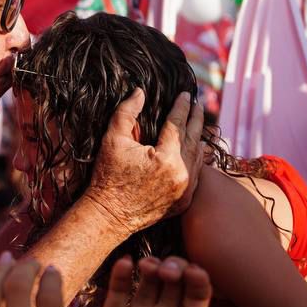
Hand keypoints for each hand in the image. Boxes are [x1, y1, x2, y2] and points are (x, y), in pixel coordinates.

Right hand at [77, 256, 213, 306]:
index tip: (195, 273)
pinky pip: (118, 293)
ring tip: (148, 266)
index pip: (197, 300)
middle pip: (174, 283)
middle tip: (168, 271)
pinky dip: (121, 275)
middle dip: (175, 268)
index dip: (199, 283)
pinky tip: (125, 264)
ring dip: (151, 267)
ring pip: (148, 282)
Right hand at [83, 90, 203, 236]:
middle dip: (195, 119)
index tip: (185, 93)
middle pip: (194, 139)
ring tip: (198, 123)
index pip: (178, 124)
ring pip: (198, 157)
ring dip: (199, 137)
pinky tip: (196, 149)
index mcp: (166, 158)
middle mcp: (181, 174)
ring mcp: (185, 190)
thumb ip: (126, 112)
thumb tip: (140, 92)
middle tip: (197, 104)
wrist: (109, 215)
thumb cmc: (108, 176)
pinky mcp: (184, 201)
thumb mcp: (112, 140)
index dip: (181, 107)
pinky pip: (196, 175)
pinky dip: (197, 159)